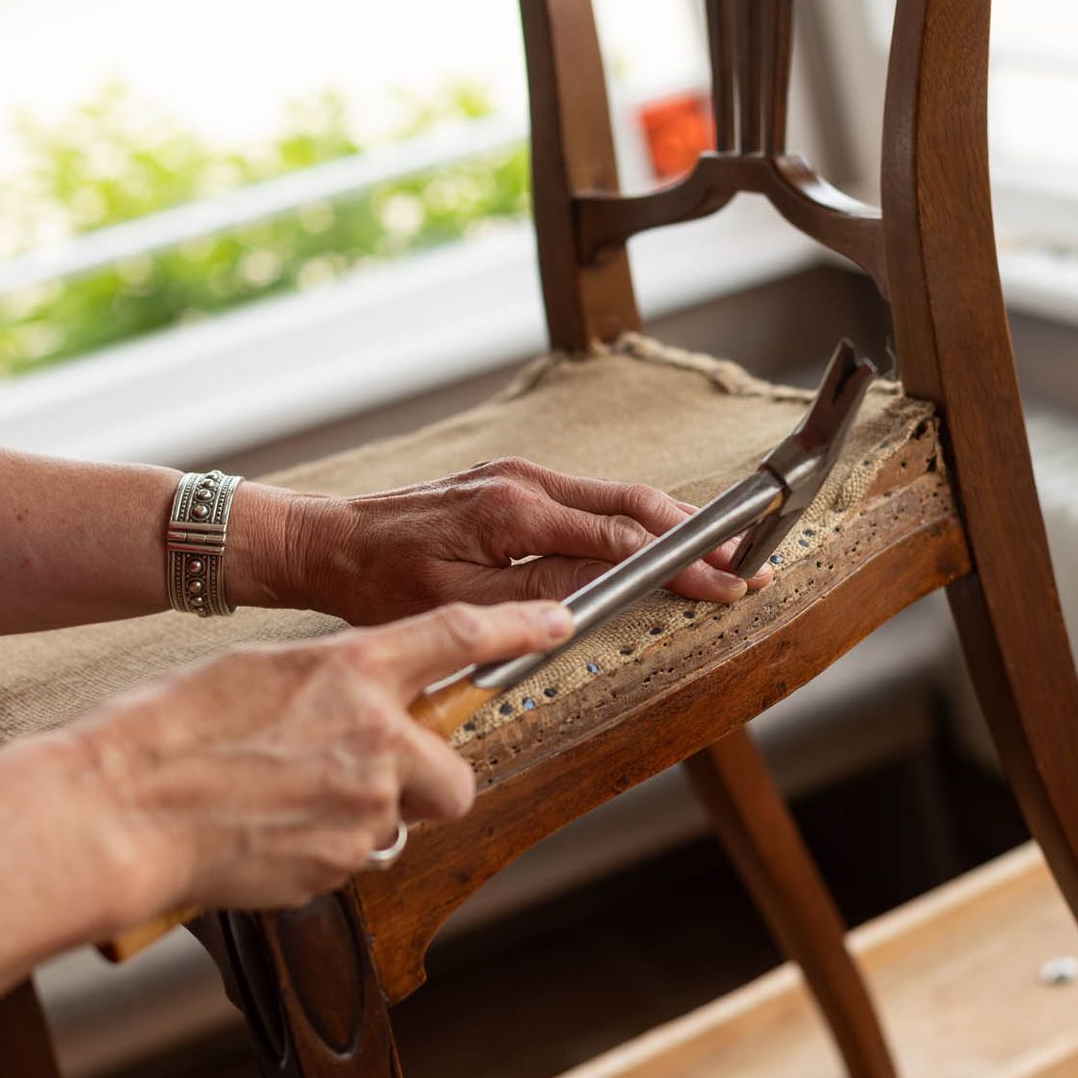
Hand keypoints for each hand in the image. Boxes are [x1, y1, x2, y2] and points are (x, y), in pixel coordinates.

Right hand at [64, 600, 571, 916]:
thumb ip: (328, 684)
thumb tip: (357, 700)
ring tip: (283, 803)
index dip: (517, 629)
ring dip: (361, 818)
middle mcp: (375, 738)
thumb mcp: (260, 673)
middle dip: (424, 785)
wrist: (121, 809)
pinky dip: (322, 850)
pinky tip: (267, 832)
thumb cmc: (168, 731)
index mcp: (351, 669)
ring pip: (397, 822)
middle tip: (367, 778)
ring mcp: (362, 809)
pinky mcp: (338, 866)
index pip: (458, 637)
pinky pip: (353, 859)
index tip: (556, 623)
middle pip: (454, 775)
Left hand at [272, 458, 771, 625]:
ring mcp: (518, 475)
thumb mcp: (458, 602)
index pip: (622, 537)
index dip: (682, 562)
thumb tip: (606, 590)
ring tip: (722, 550)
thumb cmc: (381, 582)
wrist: (329, 541)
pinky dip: (633, 518)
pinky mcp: (511, 482)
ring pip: (617, 497)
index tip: (727, 582)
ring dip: (672, 523)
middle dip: (697, 534)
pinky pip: (589, 498)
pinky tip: (658, 538)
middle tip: (748, 562)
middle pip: (634, 504)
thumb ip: (537, 594)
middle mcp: (524, 481)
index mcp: (514, 510)